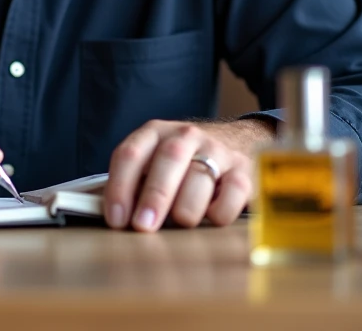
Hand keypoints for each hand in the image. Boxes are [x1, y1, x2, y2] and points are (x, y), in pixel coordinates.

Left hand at [103, 119, 271, 231]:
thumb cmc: (182, 165)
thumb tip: (118, 221)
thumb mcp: (153, 166)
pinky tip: (211, 217)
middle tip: (144, 227)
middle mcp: (185, 136)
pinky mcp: (244, 168)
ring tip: (180, 223)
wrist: (235, 141)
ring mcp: (217, 149)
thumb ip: (134, 187)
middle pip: (168, 159)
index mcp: (155, 133)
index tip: (117, 220)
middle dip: (154, 196)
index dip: (120, 187)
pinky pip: (234, 191)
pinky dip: (221, 211)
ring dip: (186, 207)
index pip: (130, 154)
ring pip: (200, 176)